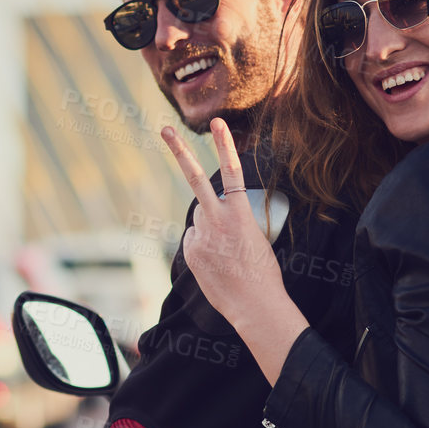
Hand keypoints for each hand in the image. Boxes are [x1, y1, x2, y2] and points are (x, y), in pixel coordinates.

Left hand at [162, 119, 309, 382]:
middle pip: (196, 179)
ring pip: (199, 218)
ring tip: (228, 252)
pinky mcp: (191, 251)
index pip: (233, 171)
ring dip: (209, 226)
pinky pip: (194, 239)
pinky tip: (217, 263)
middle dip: (179, 151)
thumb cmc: (263, 273)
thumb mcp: (256, 238)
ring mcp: (200, 236)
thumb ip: (231, 219)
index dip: (225, 145)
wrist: (254, 305)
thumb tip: (204, 216)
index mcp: (241, 213)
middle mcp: (217, 220)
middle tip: (165, 129)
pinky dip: (202, 245)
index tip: (217, 122)